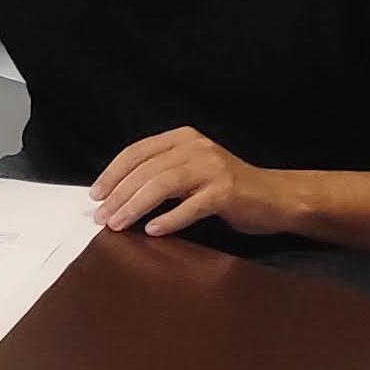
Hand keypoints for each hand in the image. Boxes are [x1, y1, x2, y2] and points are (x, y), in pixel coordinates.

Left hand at [89, 127, 289, 235]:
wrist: (274, 197)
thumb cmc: (227, 188)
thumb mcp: (191, 171)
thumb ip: (162, 174)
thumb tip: (117, 196)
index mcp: (183, 138)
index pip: (137, 151)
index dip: (113, 173)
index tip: (96, 194)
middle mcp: (196, 147)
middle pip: (146, 169)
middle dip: (119, 194)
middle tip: (101, 216)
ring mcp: (212, 168)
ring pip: (162, 185)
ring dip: (135, 206)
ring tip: (118, 225)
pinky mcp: (225, 191)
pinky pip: (190, 206)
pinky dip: (169, 219)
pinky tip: (153, 230)